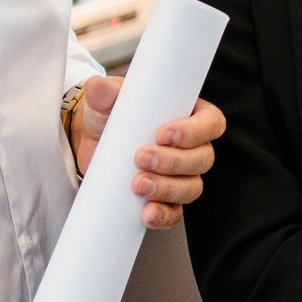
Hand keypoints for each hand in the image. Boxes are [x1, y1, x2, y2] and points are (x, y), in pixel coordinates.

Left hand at [69, 81, 226, 228]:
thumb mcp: (108, 101)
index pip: (211, 123)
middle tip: (142, 158)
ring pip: (191, 187)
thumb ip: (105, 93)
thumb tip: (97, 86)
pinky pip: (174, 213)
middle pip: (202, 158)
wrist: (90, 143)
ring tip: (137, 184)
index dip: (194, 131)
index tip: (164, 133)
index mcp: (189, 116)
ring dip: (167, 188)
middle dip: (173, 162)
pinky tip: (146, 213)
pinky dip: (163, 215)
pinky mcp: (164, 199)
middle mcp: (192, 148)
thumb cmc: (111, 115)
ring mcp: (180, 176)